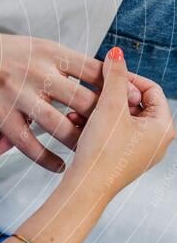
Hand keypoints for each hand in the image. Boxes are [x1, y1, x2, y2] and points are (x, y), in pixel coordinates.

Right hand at [0, 30, 142, 172]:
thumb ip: (69, 63)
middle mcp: (39, 73)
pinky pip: (30, 145)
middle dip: (106, 120)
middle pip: (85, 101)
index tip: (132, 103)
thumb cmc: (7, 52)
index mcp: (52, 52)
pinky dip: (48, 160)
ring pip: (62, 127)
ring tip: (91, 153)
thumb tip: (107, 79)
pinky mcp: (2, 116)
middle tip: (118, 134)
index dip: (118, 88)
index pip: (95, 72)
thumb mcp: (41, 46)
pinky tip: (60, 167)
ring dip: (81, 143)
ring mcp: (20, 96)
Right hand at [66, 47, 174, 200]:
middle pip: (135, 103)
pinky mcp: (123, 159)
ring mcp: (140, 152)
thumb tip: (117, 53)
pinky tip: (78, 123)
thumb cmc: (102, 153)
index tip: (108, 73)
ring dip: (100, 110)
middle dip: (109, 96)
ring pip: (121, 118)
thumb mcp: (109, 105)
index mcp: (163, 128)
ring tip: (80, 109)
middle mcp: (156, 141)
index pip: (151, 89)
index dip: (128, 78)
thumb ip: (114, 76)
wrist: (86, 188)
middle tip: (93, 93)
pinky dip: (97, 125)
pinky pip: (113, 133)